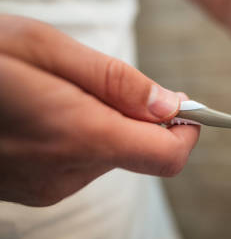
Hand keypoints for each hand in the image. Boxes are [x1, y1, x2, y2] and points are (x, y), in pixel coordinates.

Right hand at [0, 15, 199, 206]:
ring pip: (109, 154)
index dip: (187, 131)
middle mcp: (66, 173)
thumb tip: (170, 105)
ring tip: (55, 92)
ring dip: (104, 122)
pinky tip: (43, 112)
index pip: (166, 155)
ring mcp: (47, 187)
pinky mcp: (33, 191)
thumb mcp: (45, 47)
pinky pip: (80, 162)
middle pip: (140, 151)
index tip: (189, 107)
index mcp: (77, 135)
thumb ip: (115, 81)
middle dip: (138, 116)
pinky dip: (80, 136)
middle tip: (98, 80)